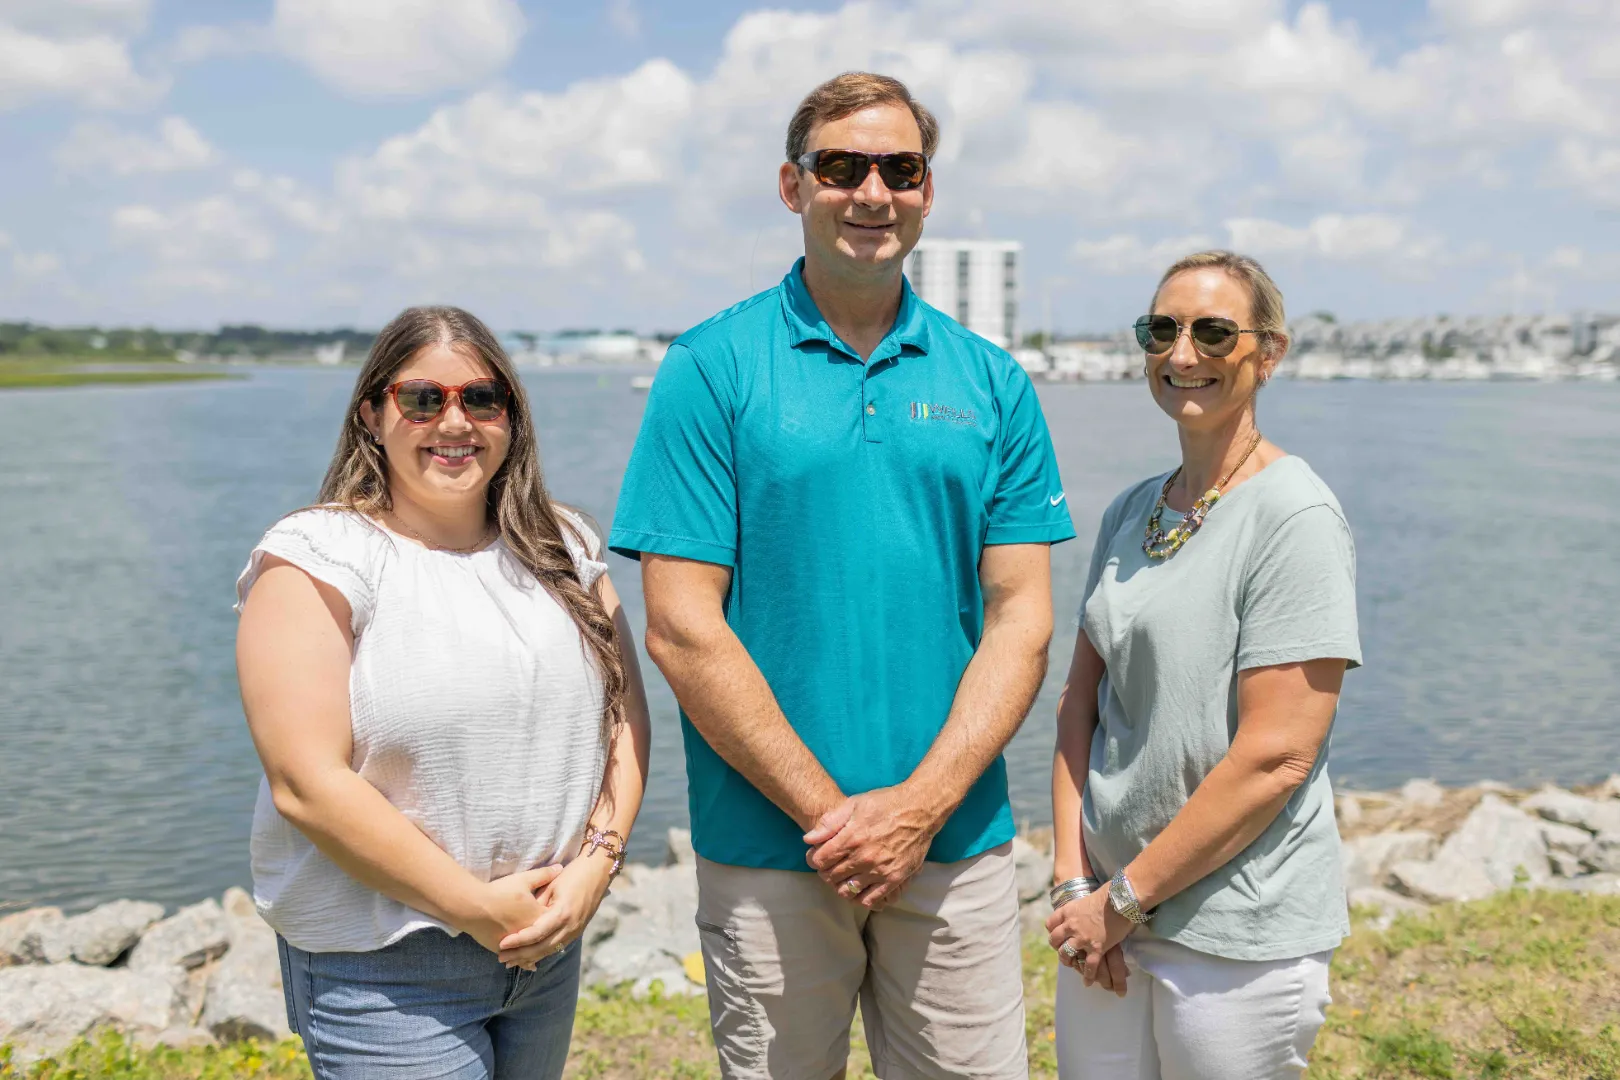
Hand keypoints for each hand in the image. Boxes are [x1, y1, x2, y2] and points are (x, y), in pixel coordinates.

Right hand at [457, 865, 561, 953]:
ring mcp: (516, 944)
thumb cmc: (499, 892)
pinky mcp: (502, 949)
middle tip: (564, 940)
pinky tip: (529, 966)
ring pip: (533, 952)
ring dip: (540, 954)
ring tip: (548, 956)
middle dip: (555, 939)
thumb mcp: (523, 880)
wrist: (473, 907)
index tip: (566, 914)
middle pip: (547, 939)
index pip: (556, 919)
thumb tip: (560, 867)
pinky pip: (518, 958)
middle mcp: (531, 934)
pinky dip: (526, 961)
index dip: (560, 916)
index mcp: (539, 917)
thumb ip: (543, 875)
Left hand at [495, 855, 614, 968]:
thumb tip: (522, 918)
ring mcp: (575, 931)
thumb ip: (538, 902)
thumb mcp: (552, 885)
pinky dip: (542, 953)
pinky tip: (529, 958)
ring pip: (549, 951)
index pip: (536, 933)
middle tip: (501, 958)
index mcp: (562, 913)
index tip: (502, 944)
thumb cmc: (573, 874)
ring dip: (530, 957)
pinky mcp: (577, 932)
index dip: (518, 940)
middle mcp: (570, 926)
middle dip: (521, 954)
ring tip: (511, 961)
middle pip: (542, 947)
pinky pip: (557, 947)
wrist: (598, 872)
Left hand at [803, 785, 939, 909]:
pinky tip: (860, 887)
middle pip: (831, 876)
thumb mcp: (854, 804)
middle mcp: (863, 857)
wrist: (919, 810)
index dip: (814, 860)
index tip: (818, 857)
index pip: (820, 861)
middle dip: (826, 872)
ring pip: (848, 890)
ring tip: (844, 877)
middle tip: (830, 866)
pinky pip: (871, 898)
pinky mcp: (894, 878)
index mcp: (851, 838)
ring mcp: (879, 870)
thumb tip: (809, 839)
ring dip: (841, 885)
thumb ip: (830, 822)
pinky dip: (861, 897)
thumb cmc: (886, 803)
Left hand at [1046, 887, 1134, 991]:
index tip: (1057, 935)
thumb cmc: (1108, 895)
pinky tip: (1088, 982)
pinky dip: (1088, 976)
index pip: (1051, 923)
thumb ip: (1081, 907)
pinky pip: (1089, 966)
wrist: (1120, 899)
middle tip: (1062, 951)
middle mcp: (1071, 925)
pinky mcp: (1096, 948)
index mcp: (1068, 911)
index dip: (1053, 930)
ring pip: (1065, 953)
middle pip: (1055, 940)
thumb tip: (1087, 909)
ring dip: (1067, 961)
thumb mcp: (1086, 898)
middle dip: (1057, 947)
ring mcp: (1082, 938)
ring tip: (1071, 965)